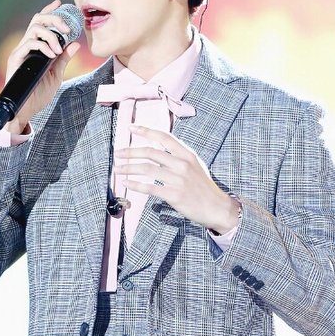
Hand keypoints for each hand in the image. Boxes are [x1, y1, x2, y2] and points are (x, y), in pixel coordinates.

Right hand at [4, 0, 80, 132]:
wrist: (26, 109)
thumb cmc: (39, 93)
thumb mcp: (56, 74)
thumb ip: (64, 59)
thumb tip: (75, 45)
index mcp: (36, 48)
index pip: (41, 23)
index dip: (50, 11)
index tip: (60, 3)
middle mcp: (26, 46)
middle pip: (37, 20)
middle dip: (54, 19)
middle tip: (68, 29)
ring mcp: (20, 52)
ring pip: (34, 29)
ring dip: (51, 35)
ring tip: (59, 50)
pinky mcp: (16, 59)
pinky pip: (29, 43)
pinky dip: (43, 46)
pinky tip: (51, 55)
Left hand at [114, 125, 240, 232]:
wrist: (217, 207)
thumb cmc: (203, 187)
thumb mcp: (194, 165)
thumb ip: (178, 156)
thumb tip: (156, 147)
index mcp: (187, 154)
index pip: (163, 137)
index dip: (146, 131)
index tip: (131, 128)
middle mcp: (182, 164)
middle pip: (150, 152)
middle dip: (130, 152)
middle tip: (118, 154)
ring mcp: (178, 179)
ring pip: (147, 169)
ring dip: (128, 168)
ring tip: (117, 169)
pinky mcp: (174, 195)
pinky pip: (149, 188)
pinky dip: (135, 185)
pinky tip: (126, 183)